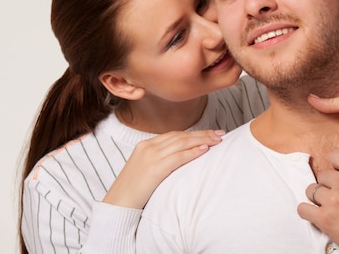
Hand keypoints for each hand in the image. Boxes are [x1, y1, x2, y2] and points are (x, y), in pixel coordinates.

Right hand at [102, 129, 224, 208]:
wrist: (117, 204)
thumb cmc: (133, 191)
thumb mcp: (144, 170)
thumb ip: (159, 161)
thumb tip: (179, 160)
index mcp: (145, 145)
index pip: (174, 135)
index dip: (193, 133)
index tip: (209, 133)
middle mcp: (148, 147)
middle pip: (180, 136)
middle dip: (202, 134)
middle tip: (220, 134)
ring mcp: (150, 156)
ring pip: (181, 143)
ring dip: (202, 140)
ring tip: (217, 140)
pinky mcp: (154, 168)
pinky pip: (177, 157)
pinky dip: (192, 152)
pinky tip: (204, 150)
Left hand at [297, 148, 338, 253]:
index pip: (335, 154)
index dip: (336, 163)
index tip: (337, 170)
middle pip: (323, 174)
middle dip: (329, 183)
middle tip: (337, 193)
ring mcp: (333, 200)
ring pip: (311, 190)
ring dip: (318, 197)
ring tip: (328, 204)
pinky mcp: (325, 219)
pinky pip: (303, 208)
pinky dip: (308, 211)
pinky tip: (316, 213)